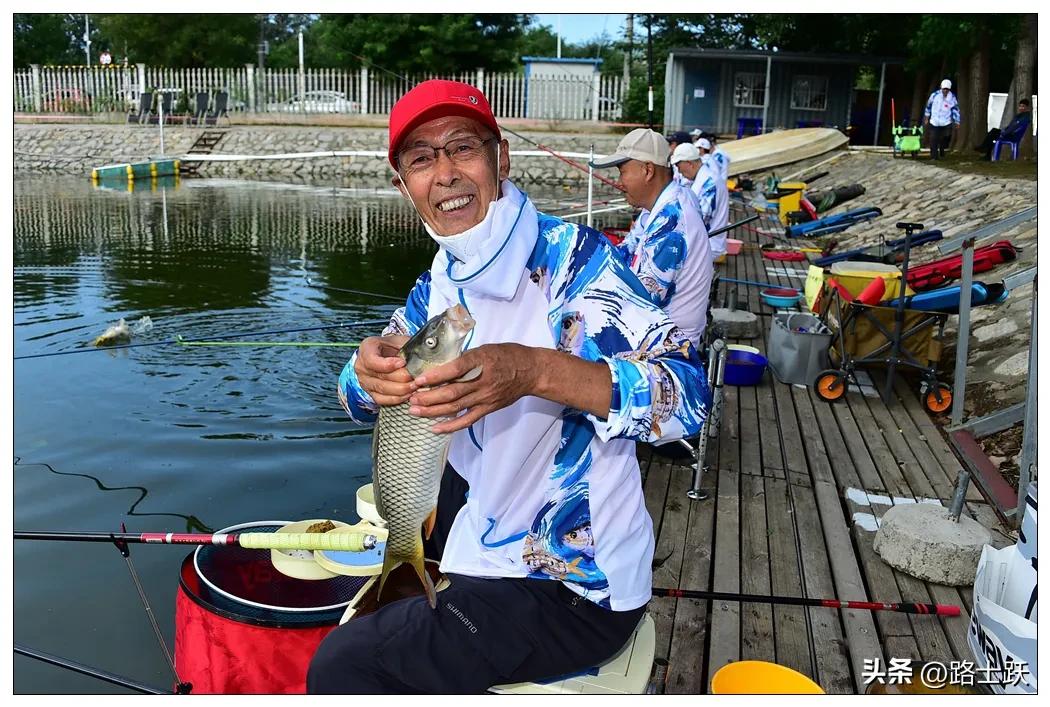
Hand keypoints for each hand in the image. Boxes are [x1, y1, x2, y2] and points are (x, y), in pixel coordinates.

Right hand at [354, 335, 414, 406]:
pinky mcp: (370, 393)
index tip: (403, 362)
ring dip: (402, 389)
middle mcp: (361, 366)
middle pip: (381, 376)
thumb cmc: (393, 347)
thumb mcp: (399, 341)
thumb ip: (407, 346)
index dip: (388, 364)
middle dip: (402, 378)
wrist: (385, 355)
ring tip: (416, 385)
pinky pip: (383, 399)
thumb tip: (420, 355)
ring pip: (383, 390)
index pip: (372, 360)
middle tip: (416, 377)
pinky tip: (409, 394)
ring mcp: (364, 381)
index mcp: (366, 349)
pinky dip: (398, 398)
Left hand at [408, 343, 537, 433]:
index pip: (455, 370)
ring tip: (415, 411)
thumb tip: (442, 365)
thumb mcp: (485, 348)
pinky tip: (435, 428)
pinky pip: (467, 420)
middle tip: (410, 399)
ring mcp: (485, 397)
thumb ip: (465, 358)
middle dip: (428, 397)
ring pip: (455, 407)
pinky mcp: (488, 408)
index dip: (435, 376)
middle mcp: (482, 381)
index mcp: (481, 361)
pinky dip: (450, 426)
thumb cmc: (508, 356)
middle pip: (451, 392)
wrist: (531, 371)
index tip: (418, 380)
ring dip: (433, 411)